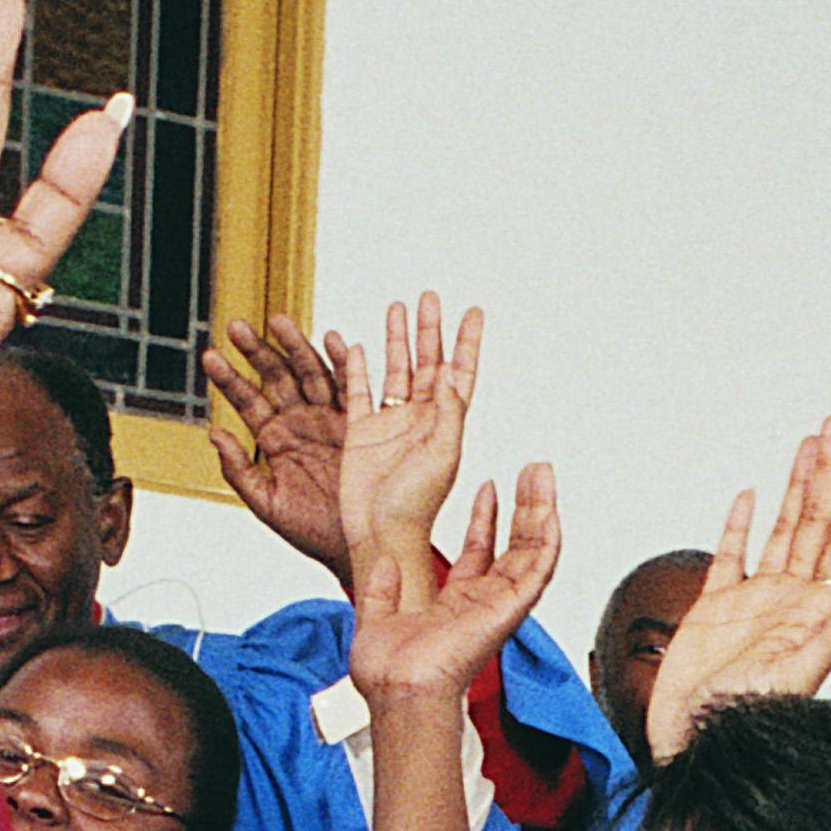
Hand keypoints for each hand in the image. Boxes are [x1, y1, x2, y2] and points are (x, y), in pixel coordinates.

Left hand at [206, 314, 356, 579]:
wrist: (357, 545)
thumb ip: (239, 470)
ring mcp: (328, 419)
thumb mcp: (268, 504)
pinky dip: (342, 364)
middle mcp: (300, 423)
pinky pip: (351, 387)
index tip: (210, 356)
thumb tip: (215, 433)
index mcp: (275, 440)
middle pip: (275, 377)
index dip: (228, 379)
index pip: (246, 401)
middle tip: (237, 327)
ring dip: (294, 346)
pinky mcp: (358, 423)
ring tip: (277, 321)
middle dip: (257, 351)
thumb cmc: (313, 531)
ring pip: (309, 373)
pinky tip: (331, 341)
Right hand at [333, 293, 478, 600]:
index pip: (461, 373)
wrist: (380, 534)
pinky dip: (357, 368)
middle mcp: (419, 419)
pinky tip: (358, 346)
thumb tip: (452, 373)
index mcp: (445, 424)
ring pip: (395, 370)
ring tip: (397, 307)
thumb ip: (449, 414)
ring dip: (397, 340)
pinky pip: (359, 392)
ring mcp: (389, 424)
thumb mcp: (441, 457)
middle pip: (428, 362)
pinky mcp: (361, 433)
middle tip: (430, 297)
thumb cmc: (415, 506)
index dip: (467, 342)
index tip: (473, 310)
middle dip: (430, 329)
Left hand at [350, 466, 561, 704]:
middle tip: (531, 471)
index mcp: (455, 605)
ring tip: (543, 474)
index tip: (489, 486)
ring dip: (540, 511)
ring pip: (532, 551)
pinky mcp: (510, 609)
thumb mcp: (376, 618)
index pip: (480, 552)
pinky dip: (547, 539)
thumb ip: (380, 589)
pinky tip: (550, 510)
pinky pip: (539, 570)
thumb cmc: (389, 672)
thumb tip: (383, 560)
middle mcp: (483, 604)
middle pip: (515, 546)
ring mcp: (500, 606)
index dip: (485, 518)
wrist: (398, 689)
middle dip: (524, 506)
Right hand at [641, 415, 830, 752]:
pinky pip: (732, 556)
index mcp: (814, 611)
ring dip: (794, 486)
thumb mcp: (793, 680)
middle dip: (828, 471)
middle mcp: (790, 599)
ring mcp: (753, 601)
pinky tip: (750, 495)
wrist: (692, 748)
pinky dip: (740, 524)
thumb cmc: (742, 725)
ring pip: (780, 528)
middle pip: (815, 521)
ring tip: (808, 444)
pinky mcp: (714, 609)